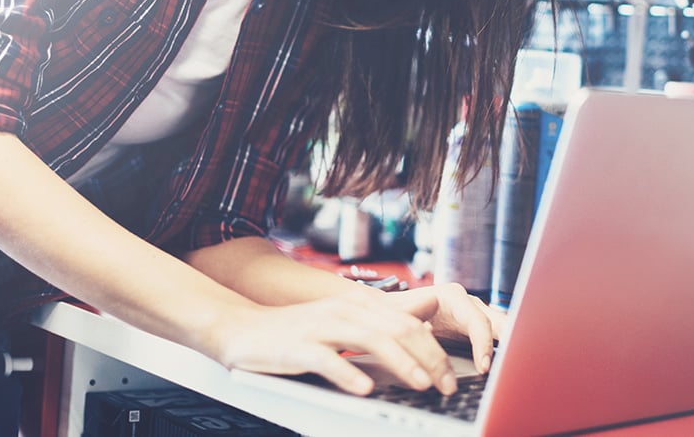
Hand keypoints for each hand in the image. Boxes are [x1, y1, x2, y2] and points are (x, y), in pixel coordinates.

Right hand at [212, 291, 456, 395]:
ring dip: (401, 363)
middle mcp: (344, 310)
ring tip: (421, 384)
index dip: (433, 349)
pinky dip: (349, 373)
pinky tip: (365, 388)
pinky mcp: (299, 347)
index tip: (450, 375)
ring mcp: (321, 327)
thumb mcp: (343, 322)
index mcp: (357, 304)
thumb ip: (381, 322)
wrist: (243, 329)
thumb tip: (425, 320)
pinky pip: (328, 360)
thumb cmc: (297, 332)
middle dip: (427, 358)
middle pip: (397, 330)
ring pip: (371, 340)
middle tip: (445, 386)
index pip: (406, 324)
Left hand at [381, 282, 505, 374]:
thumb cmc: (396, 312)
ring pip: (501, 330)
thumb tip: (426, 339)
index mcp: (452, 297)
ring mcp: (474, 315)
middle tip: (513, 368)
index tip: (484, 367)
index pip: (477, 320)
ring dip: (508, 349)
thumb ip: (413, 329)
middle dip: (509, 343)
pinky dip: (502, 353)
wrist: (393, 310)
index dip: (482, 343)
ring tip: (514, 371)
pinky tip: (507, 369)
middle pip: (497, 322)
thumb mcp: (401, 319)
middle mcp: (468, 304)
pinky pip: (495, 339)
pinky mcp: (475, 330)